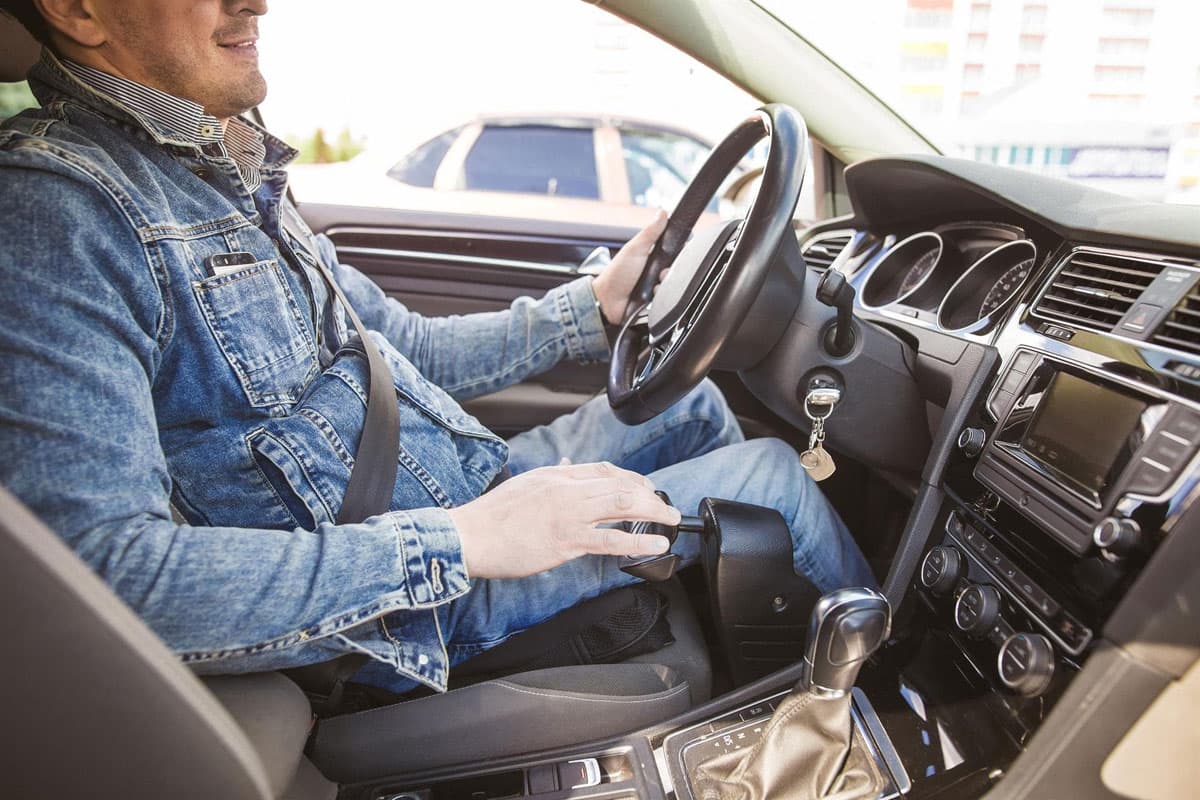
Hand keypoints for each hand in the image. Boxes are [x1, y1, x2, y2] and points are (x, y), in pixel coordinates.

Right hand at [448, 461, 680, 578]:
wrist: (470, 536)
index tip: (645, 489)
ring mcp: (568, 514)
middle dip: (649, 495)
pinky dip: (640, 540)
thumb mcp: (525, 485)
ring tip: (672, 521)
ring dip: (653, 512)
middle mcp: (566, 489)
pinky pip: (611, 540)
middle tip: (666, 508)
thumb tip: (565, 464)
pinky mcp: (566, 541)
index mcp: (556, 474)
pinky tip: (658, 544)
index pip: (603, 469)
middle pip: (619, 484)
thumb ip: (550, 477)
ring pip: (622, 504)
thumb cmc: (492, 516)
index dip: (631, 478)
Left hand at [591, 210, 668, 324]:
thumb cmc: (616, 274)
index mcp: (650, 255)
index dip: (679, 251)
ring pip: (673, 283)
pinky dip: (662, 296)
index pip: (673, 251)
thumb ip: (650, 232)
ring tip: (654, 284)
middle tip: (661, 272)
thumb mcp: (635, 249)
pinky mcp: (656, 301)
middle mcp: (654, 270)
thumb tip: (662, 213)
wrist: (608, 301)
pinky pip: (668, 298)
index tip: (679, 252)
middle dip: (670, 271)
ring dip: (666, 284)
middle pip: (675, 268)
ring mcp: (655, 286)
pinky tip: (652, 295)